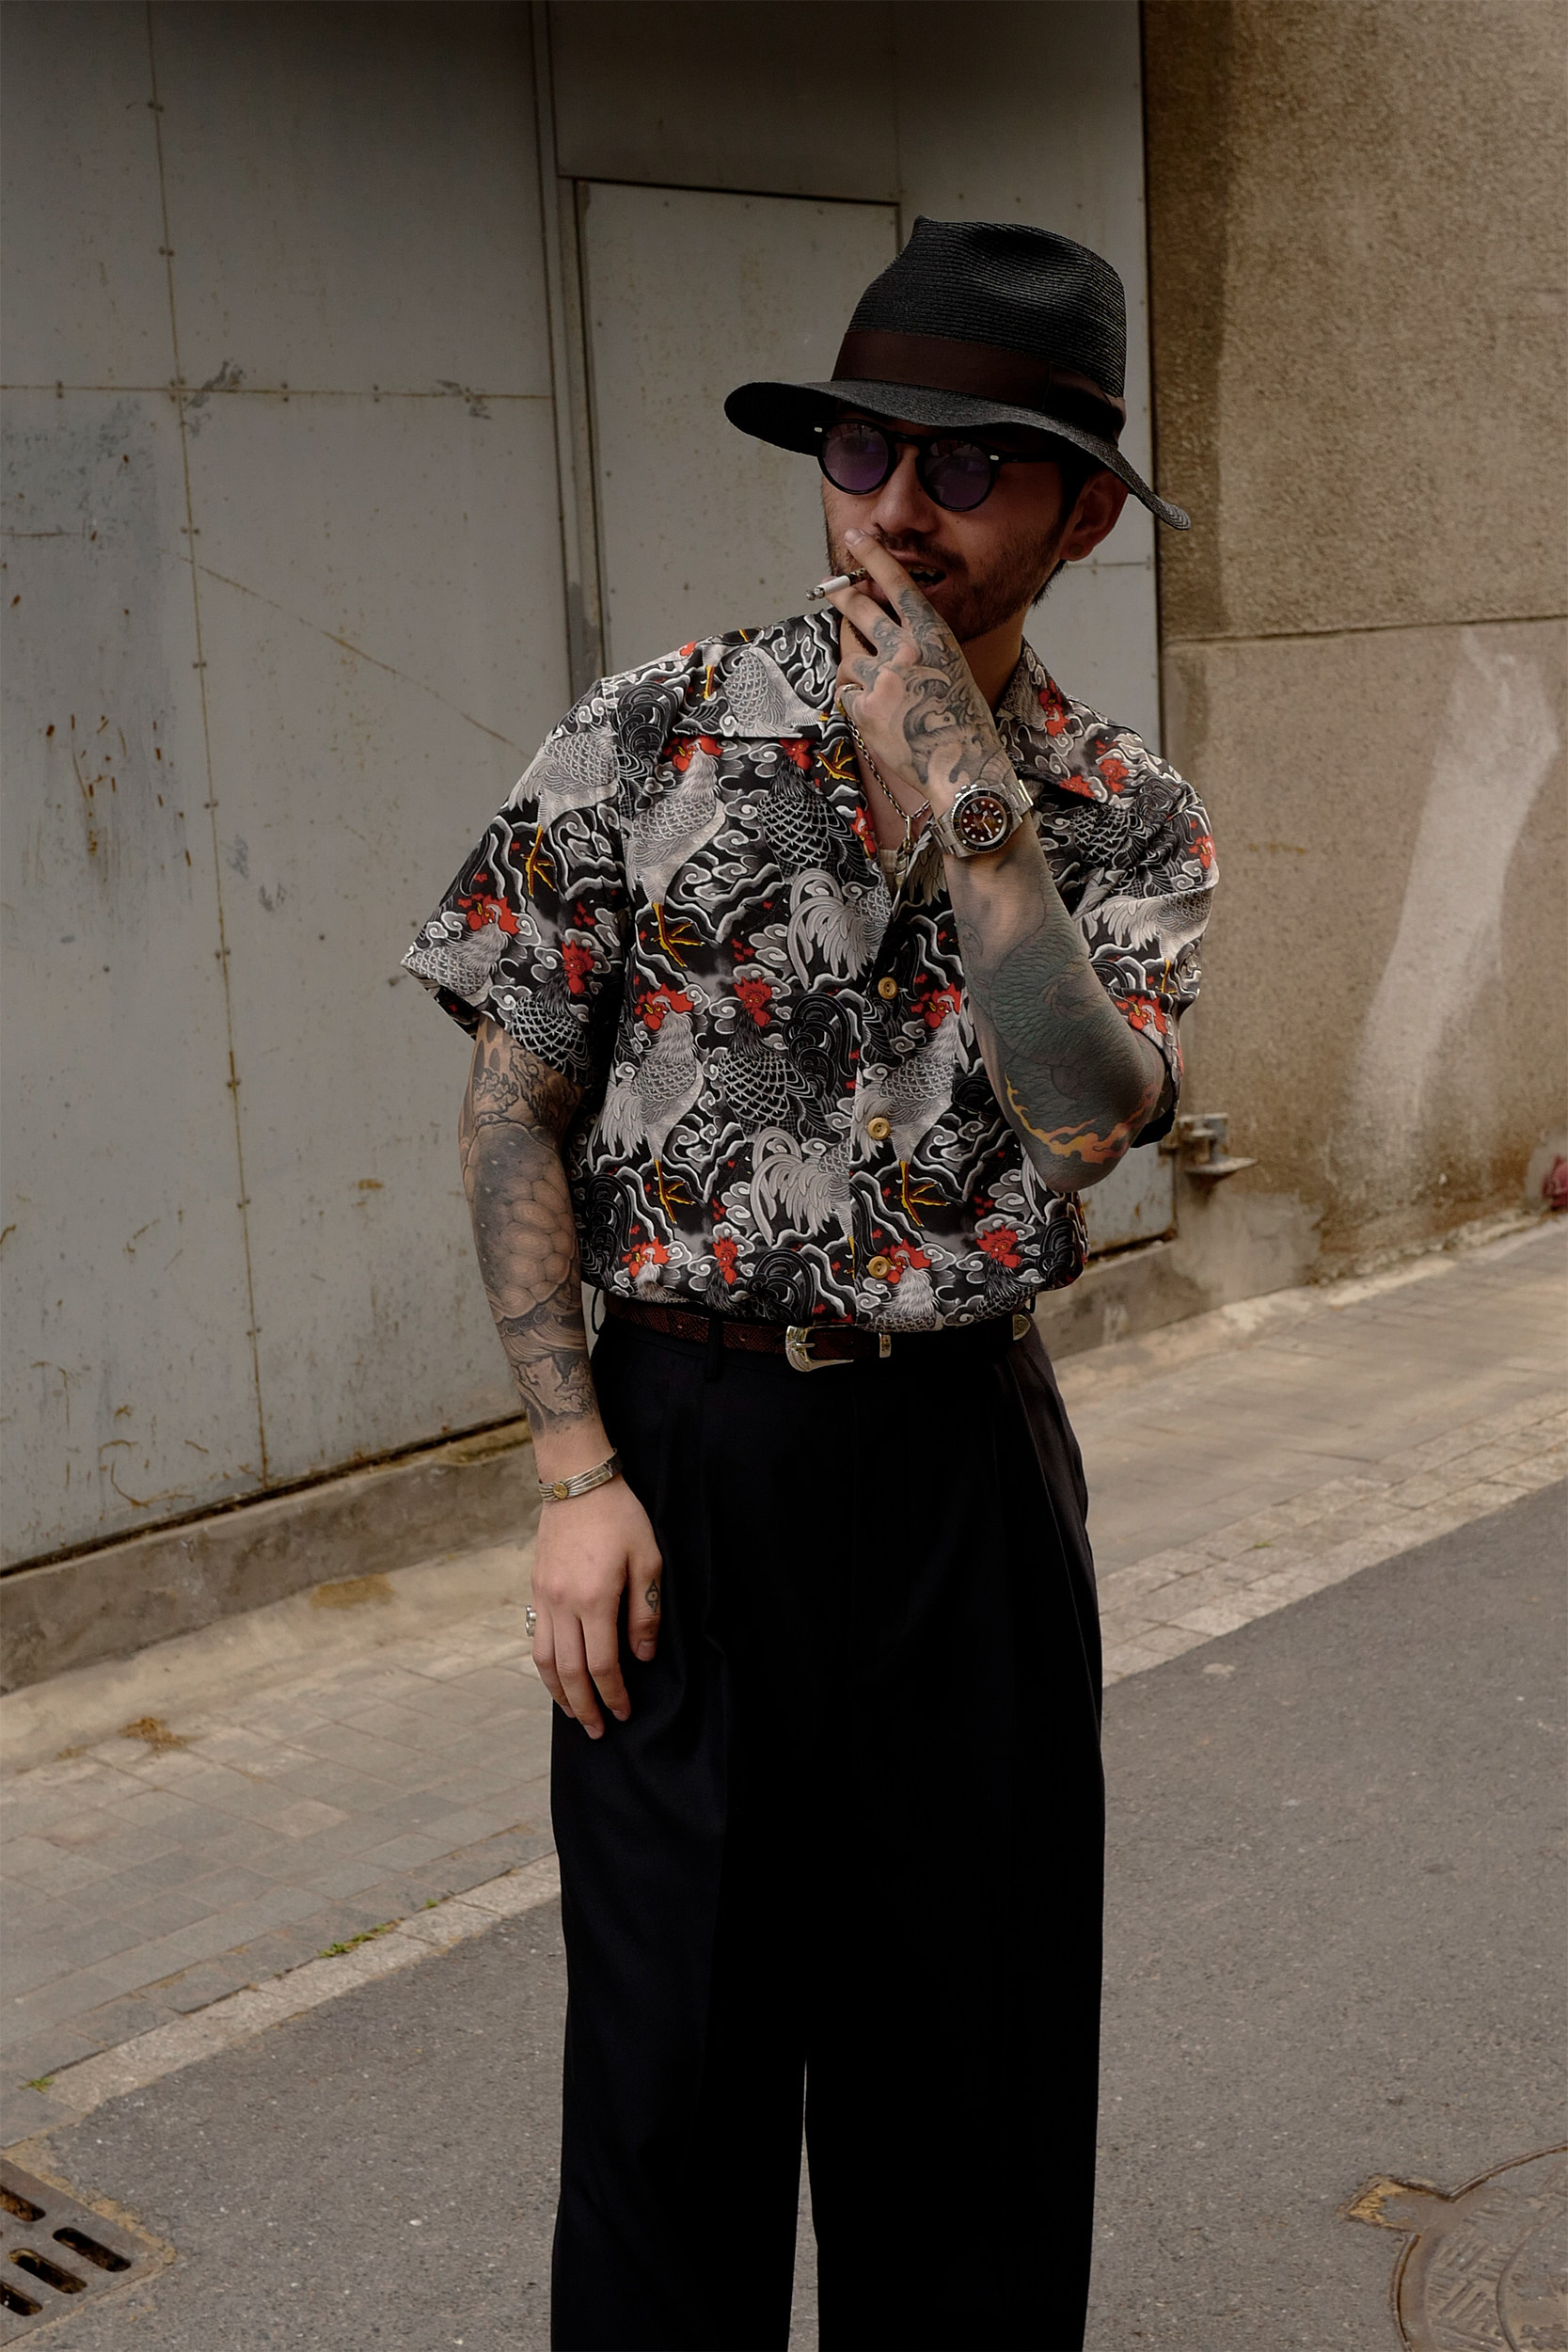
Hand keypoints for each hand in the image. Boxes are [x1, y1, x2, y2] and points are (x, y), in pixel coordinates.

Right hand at [528, 1476, 663, 1737]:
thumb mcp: (648, 1559)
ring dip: (559, 1693)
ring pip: (544, 1661)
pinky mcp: (536, 1589)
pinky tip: (558, 1676)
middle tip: (598, 1731)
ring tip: (574, 1714)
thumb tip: (641, 1655)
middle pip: (570, 1672)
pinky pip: (536, 1639)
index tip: (624, 1712)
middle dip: (585, 1707)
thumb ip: (644, 1612)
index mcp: (595, 1599)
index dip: (614, 1695)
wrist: (577, 1482)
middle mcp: (563, 1604)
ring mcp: (544, 1597)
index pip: (602, 1665)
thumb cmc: (620, 1517)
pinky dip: (545, 1667)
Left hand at [828, 530, 1012, 813]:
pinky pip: (847, 695)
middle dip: (842, 594)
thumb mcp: (951, 668)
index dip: (874, 558)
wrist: (963, 767)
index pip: (898, 584)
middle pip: (860, 610)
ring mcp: (881, 679)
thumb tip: (883, 638)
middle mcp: (904, 651)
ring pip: (849, 660)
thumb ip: (919, 647)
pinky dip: (856, 702)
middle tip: (829, 585)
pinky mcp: (864, 709)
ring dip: (856, 670)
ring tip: (877, 689)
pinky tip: (877, 716)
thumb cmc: (963, 720)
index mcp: (932, 636)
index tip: (857, 538)